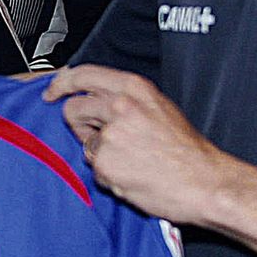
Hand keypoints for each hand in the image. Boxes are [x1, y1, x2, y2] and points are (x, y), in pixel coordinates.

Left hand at [44, 63, 224, 223]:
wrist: (205, 182)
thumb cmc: (186, 151)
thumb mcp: (158, 108)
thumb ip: (125, 99)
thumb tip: (95, 99)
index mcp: (133, 88)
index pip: (82, 74)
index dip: (61, 84)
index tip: (51, 93)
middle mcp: (119, 106)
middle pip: (72, 108)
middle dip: (77, 124)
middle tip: (97, 136)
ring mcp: (110, 134)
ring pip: (83, 141)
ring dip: (97, 152)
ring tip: (128, 159)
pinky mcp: (106, 162)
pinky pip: (94, 168)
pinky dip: (108, 174)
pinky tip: (132, 174)